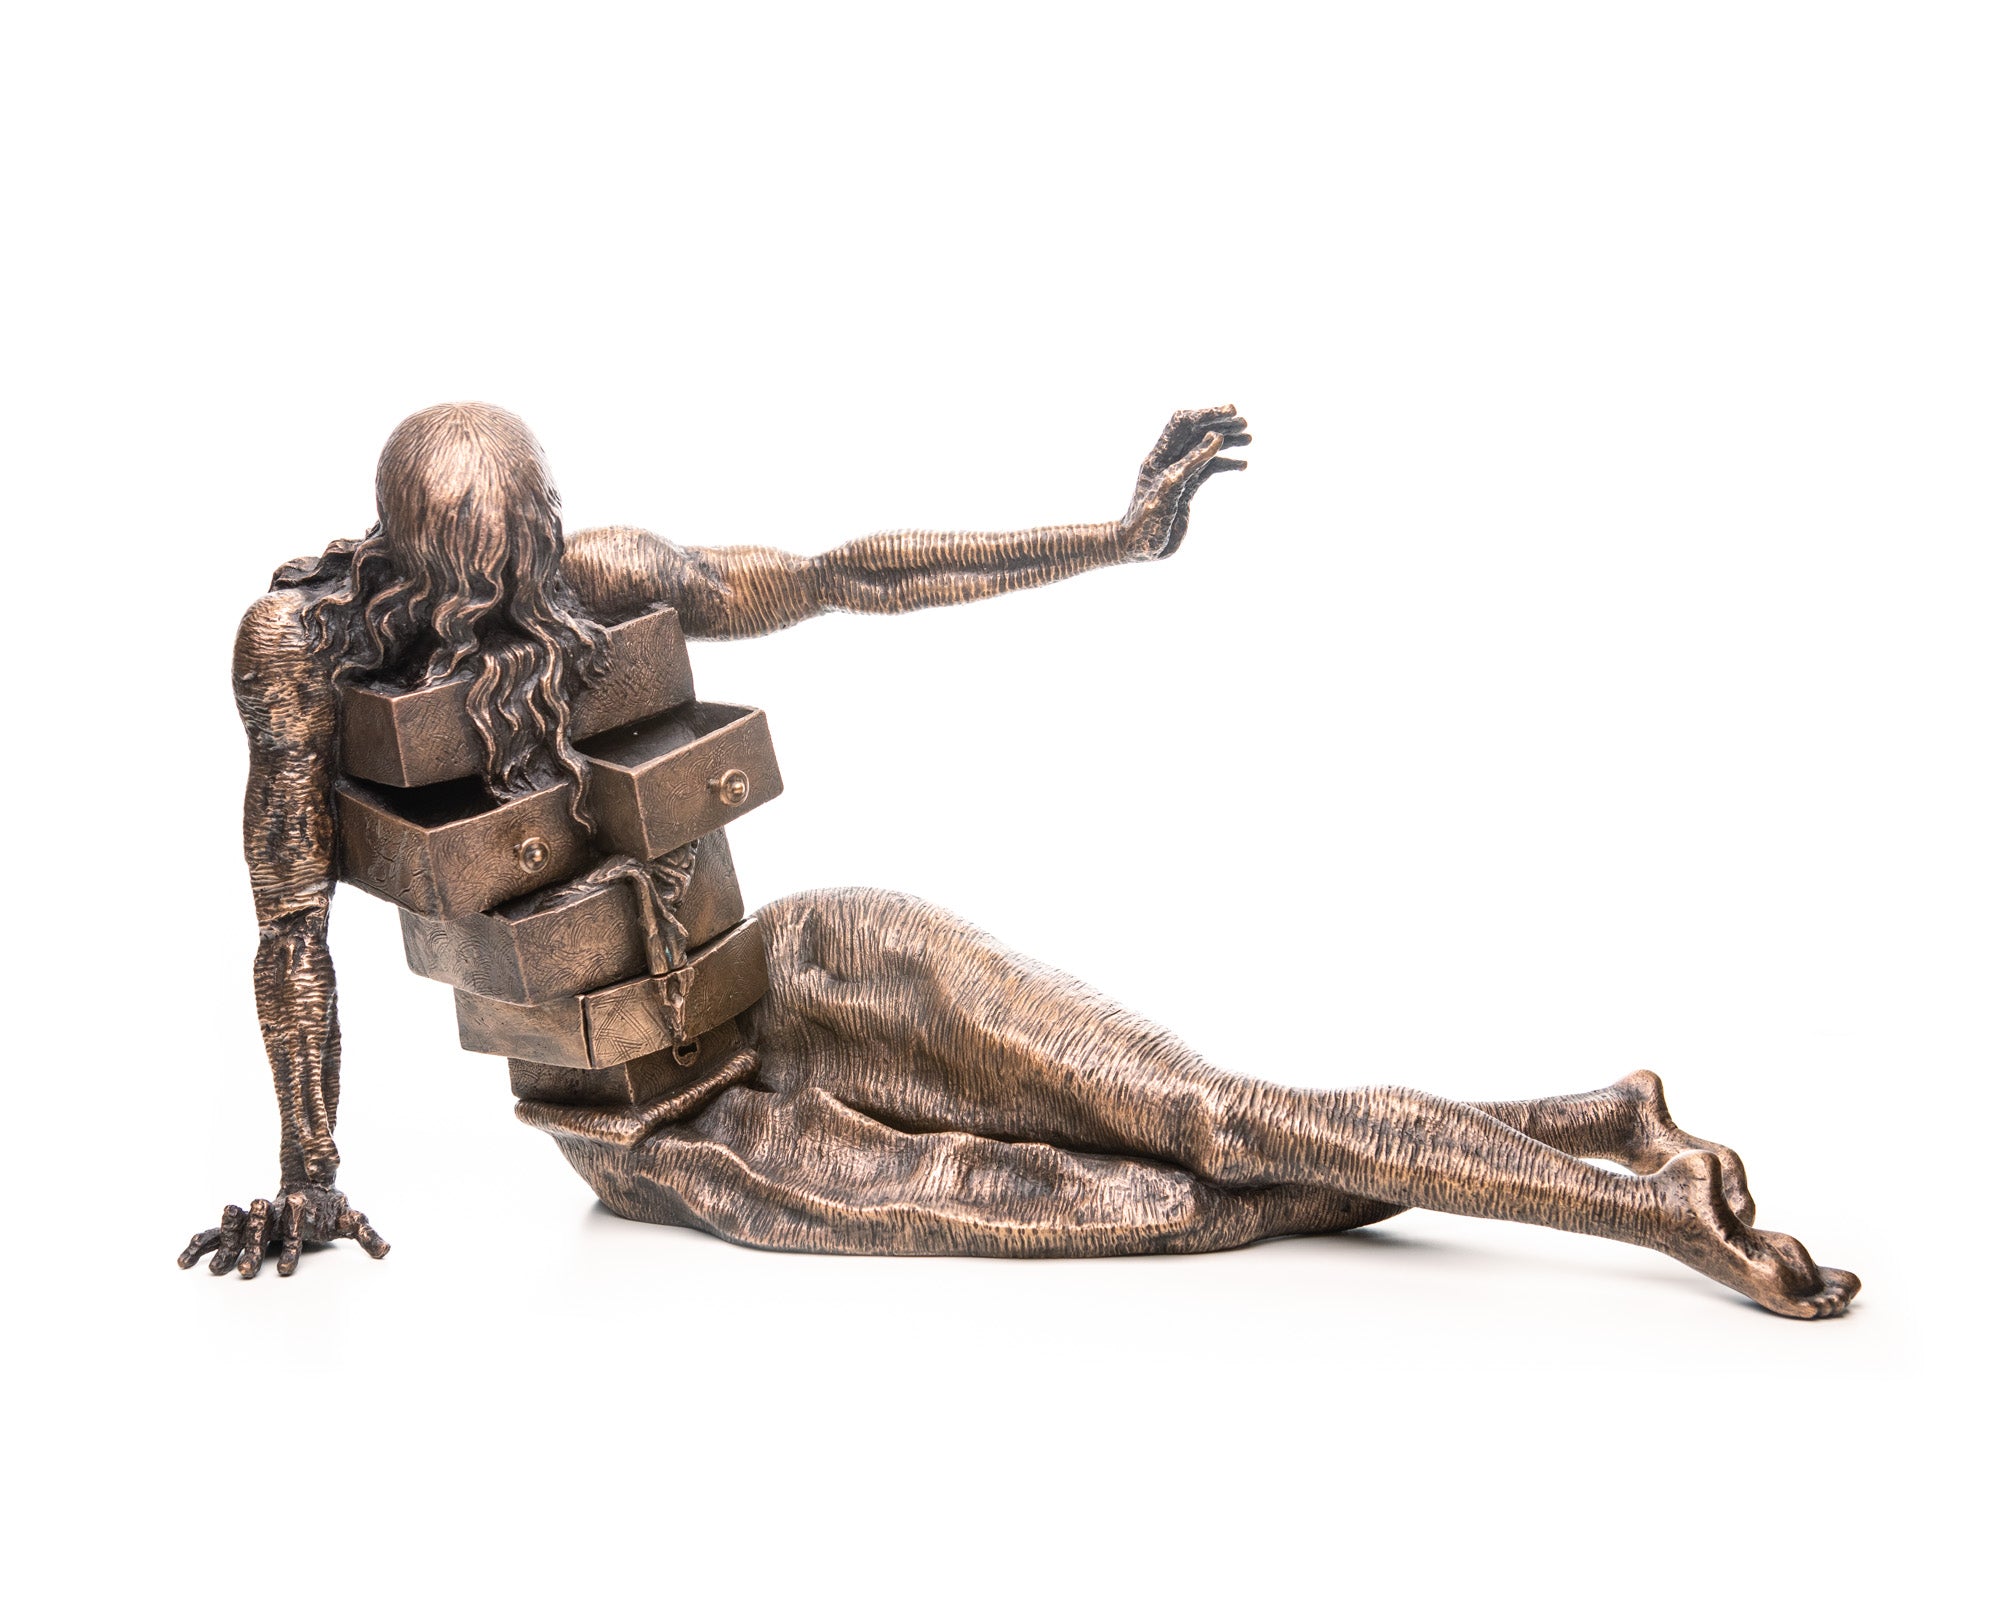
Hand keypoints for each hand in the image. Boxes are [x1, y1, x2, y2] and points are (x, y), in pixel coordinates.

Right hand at [177, 1185, 388, 1278]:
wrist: (307, 1185)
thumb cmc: (330, 1209)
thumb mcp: (350, 1218)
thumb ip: (366, 1233)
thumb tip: (387, 1250)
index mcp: (299, 1214)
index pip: (295, 1230)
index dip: (290, 1250)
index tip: (284, 1271)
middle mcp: (274, 1215)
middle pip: (261, 1231)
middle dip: (251, 1251)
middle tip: (242, 1274)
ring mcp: (255, 1219)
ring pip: (234, 1232)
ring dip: (223, 1250)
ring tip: (212, 1272)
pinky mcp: (240, 1226)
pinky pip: (214, 1234)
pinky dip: (199, 1244)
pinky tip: (182, 1261)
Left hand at [1118, 404, 1250, 560]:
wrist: (1139, 549)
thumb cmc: (1148, 520)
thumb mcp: (1171, 488)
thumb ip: (1193, 462)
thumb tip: (1216, 436)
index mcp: (1159, 456)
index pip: (1184, 423)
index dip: (1207, 414)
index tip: (1232, 412)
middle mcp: (1168, 461)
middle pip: (1196, 433)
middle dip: (1221, 425)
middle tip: (1244, 424)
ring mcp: (1178, 475)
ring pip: (1205, 450)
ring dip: (1227, 442)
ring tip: (1248, 439)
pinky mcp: (1186, 489)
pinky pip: (1208, 470)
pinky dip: (1225, 464)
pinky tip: (1242, 465)